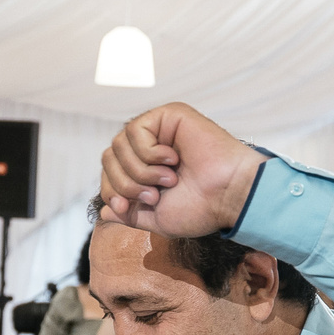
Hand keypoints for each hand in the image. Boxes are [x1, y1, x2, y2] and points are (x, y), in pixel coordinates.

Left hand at [96, 103, 263, 238]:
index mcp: (147, 169)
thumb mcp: (156, 218)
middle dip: (125, 183)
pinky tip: (173, 159)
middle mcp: (150, 147)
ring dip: (141, 170)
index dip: (111, 190)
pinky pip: (135, 130)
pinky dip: (149, 151)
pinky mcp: (169, 115)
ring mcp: (159, 130)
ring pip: (118, 144)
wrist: (228, 197)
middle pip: (108, 157)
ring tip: (168, 180)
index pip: (109, 173)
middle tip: (154, 195)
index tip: (126, 207)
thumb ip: (129, 214)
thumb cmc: (201, 209)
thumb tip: (104, 211)